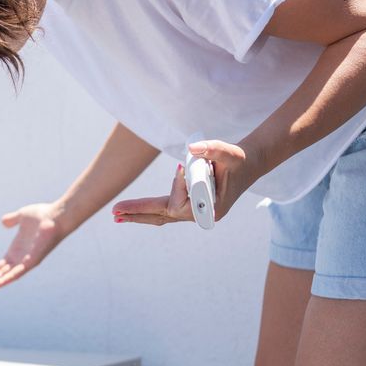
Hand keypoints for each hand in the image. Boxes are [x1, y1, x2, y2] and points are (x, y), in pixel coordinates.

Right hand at [0, 202, 65, 293]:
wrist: (56, 215)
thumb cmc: (42, 215)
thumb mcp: (21, 216)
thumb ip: (12, 220)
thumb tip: (4, 222)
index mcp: (17, 250)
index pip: (1, 266)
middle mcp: (21, 257)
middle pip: (3, 273)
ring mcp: (27, 260)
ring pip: (8, 276)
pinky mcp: (32, 261)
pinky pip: (17, 273)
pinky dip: (6, 279)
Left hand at [111, 139, 257, 225]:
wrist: (250, 164)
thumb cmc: (239, 159)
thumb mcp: (228, 152)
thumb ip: (212, 149)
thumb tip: (191, 149)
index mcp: (211, 208)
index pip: (181, 204)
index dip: (177, 186)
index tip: (181, 165)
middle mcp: (201, 214)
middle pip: (164, 216)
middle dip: (139, 213)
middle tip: (114, 212)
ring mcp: (195, 213)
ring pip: (162, 216)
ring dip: (139, 215)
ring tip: (117, 215)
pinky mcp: (191, 207)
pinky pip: (165, 212)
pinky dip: (149, 211)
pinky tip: (130, 214)